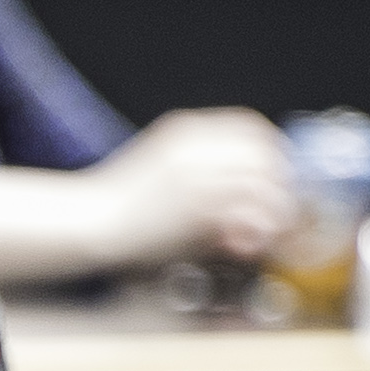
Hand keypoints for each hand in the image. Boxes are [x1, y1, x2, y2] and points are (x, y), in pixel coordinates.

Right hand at [89, 107, 303, 271]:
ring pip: (267, 186)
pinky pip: (252, 215)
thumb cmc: (119, 201)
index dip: (272, 150)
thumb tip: (244, 179)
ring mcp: (201, 176)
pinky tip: (244, 245)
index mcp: (185, 129)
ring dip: (275, 211)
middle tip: (278, 207)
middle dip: (280, 182)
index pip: (252, 125)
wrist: (89, 221)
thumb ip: (198, 161)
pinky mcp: (202, 208)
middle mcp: (197, 147)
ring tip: (264, 233)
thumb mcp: (159, 162)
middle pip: (266, 154)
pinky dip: (258, 232)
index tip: (275, 173)